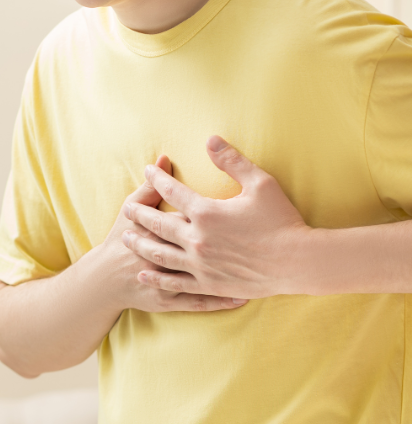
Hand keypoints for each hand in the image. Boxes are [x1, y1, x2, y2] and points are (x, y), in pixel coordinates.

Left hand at [121, 136, 311, 299]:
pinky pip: (175, 282)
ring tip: (126, 238)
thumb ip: (232, 161)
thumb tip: (210, 139)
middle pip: (158, 224)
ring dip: (140, 244)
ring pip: (160, 254)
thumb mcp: (260, 184)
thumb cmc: (281, 221)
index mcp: (207, 213)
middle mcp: (197, 239)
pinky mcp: (207, 284)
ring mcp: (200, 265)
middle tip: (125, 208)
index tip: (148, 170)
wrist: (296, 262)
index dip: (158, 179)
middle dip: (139, 214)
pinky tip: (143, 273)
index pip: (172, 192)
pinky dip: (157, 277)